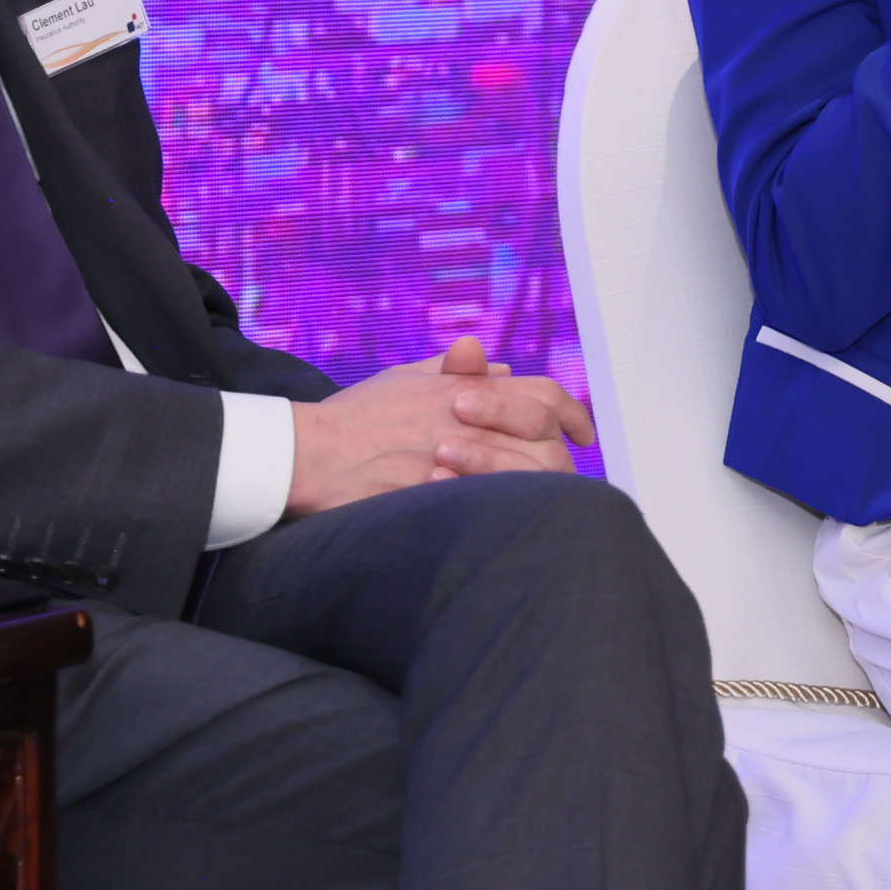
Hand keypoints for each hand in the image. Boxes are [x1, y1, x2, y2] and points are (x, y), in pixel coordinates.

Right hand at [286, 335, 592, 514]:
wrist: (308, 453)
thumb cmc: (353, 417)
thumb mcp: (405, 379)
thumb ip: (455, 370)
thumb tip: (500, 366)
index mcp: (464, 388)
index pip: (542, 393)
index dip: (571, 413)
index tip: (582, 433)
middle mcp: (466, 419)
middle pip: (543, 436)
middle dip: (565, 456)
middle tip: (574, 473)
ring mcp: (451, 458)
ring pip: (523, 474)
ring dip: (536, 488)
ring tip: (543, 504)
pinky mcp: (435, 496)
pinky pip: (487, 506)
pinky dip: (503, 512)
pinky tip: (509, 524)